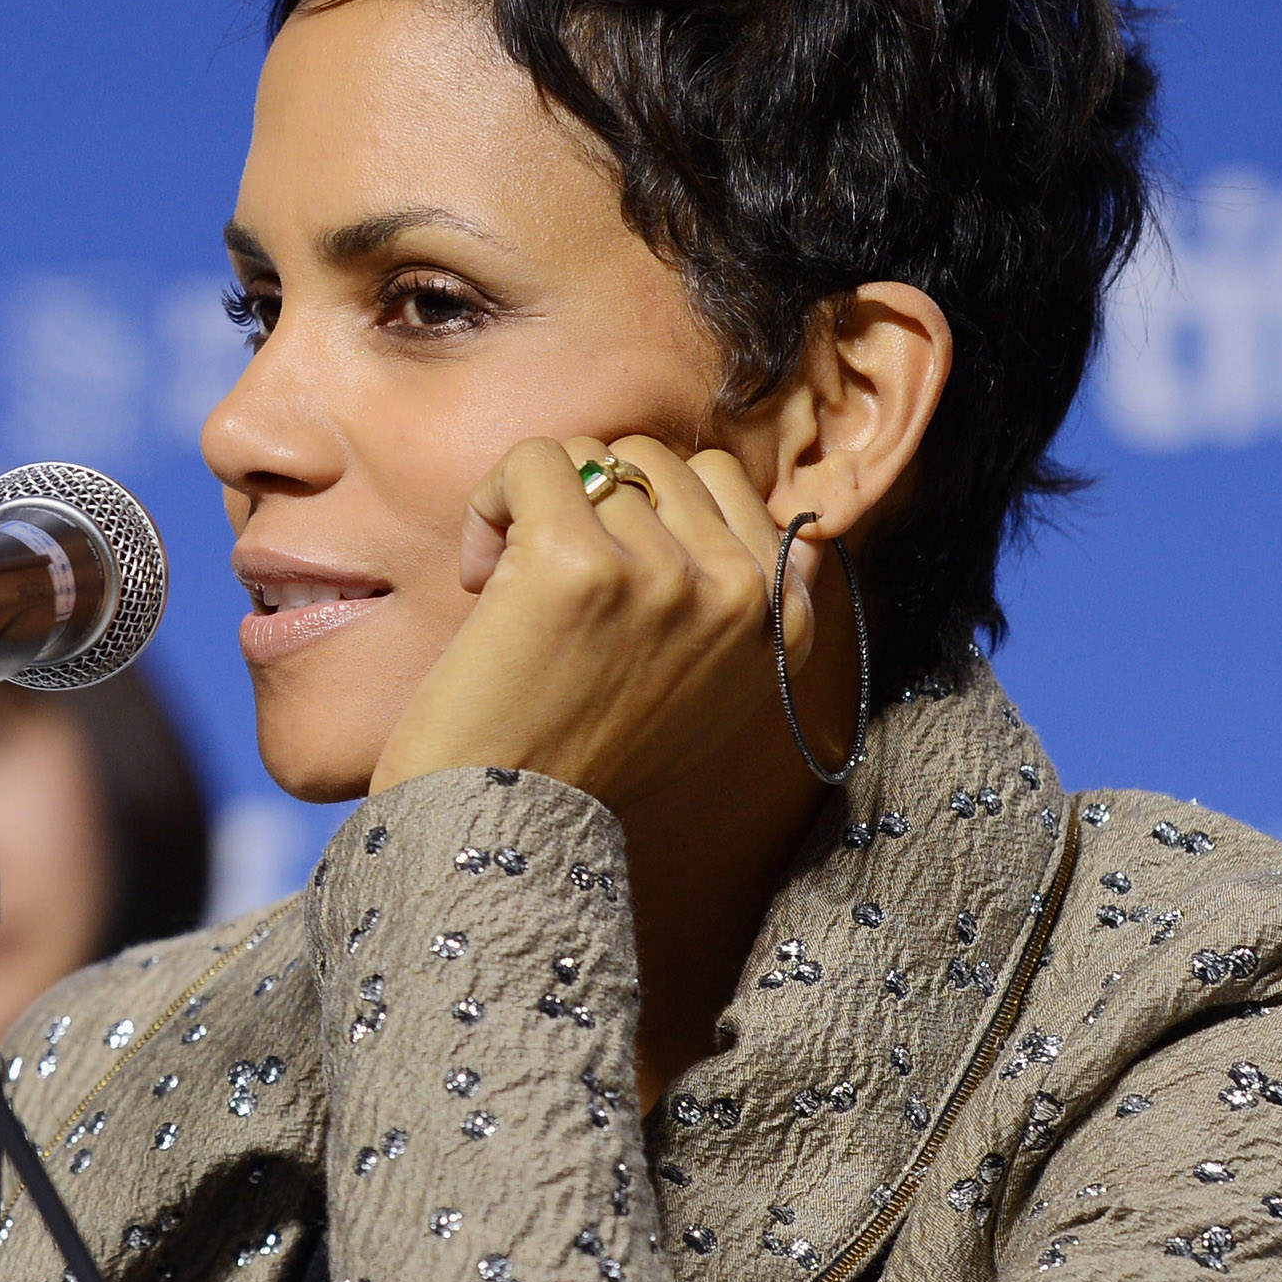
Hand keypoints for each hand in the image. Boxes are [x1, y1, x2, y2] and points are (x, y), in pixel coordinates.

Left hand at [367, 434, 823, 813]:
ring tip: (517, 589)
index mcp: (782, 625)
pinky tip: (480, 570)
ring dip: (539, 509)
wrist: (504, 823)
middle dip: (596, 502)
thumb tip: (801, 542)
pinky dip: (495, 499)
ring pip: (594, 458)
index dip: (650, 508)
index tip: (614, 576)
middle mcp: (737, 594)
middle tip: (555, 583)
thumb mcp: (714, 695)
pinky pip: (537, 460)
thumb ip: (760, 615)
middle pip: (656, 460)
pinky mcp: (577, 562)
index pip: (727, 483)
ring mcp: (662, 574)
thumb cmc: (589, 754)